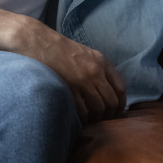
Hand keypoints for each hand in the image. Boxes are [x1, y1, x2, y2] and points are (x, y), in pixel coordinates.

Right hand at [10, 19, 126, 123]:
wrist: (41, 43)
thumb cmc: (63, 50)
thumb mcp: (88, 54)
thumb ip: (100, 69)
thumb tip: (110, 89)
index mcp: (102, 62)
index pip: (121, 88)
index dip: (120, 104)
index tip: (116, 112)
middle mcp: (95, 71)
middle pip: (111, 101)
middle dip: (109, 114)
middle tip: (102, 118)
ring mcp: (82, 80)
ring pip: (98, 108)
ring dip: (96, 117)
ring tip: (90, 118)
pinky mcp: (69, 88)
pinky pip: (82, 110)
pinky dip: (83, 117)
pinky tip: (79, 117)